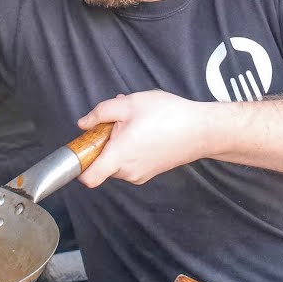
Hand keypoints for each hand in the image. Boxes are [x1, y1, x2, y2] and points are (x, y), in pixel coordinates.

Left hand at [76, 90, 213, 186]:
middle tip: (120, 121)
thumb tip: (84, 123)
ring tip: (138, 122)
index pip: (87, 178)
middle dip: (105, 142)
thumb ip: (100, 113)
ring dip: (120, 144)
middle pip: (102, 164)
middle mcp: (128, 172)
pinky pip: (131, 161)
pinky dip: (132, 148)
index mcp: (119, 157)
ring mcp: (141, 174)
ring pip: (117, 161)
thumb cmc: (169, 116)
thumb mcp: (129, 104)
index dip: (80, 164)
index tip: (84, 146)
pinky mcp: (151, 171)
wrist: (203, 130)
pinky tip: (147, 130)